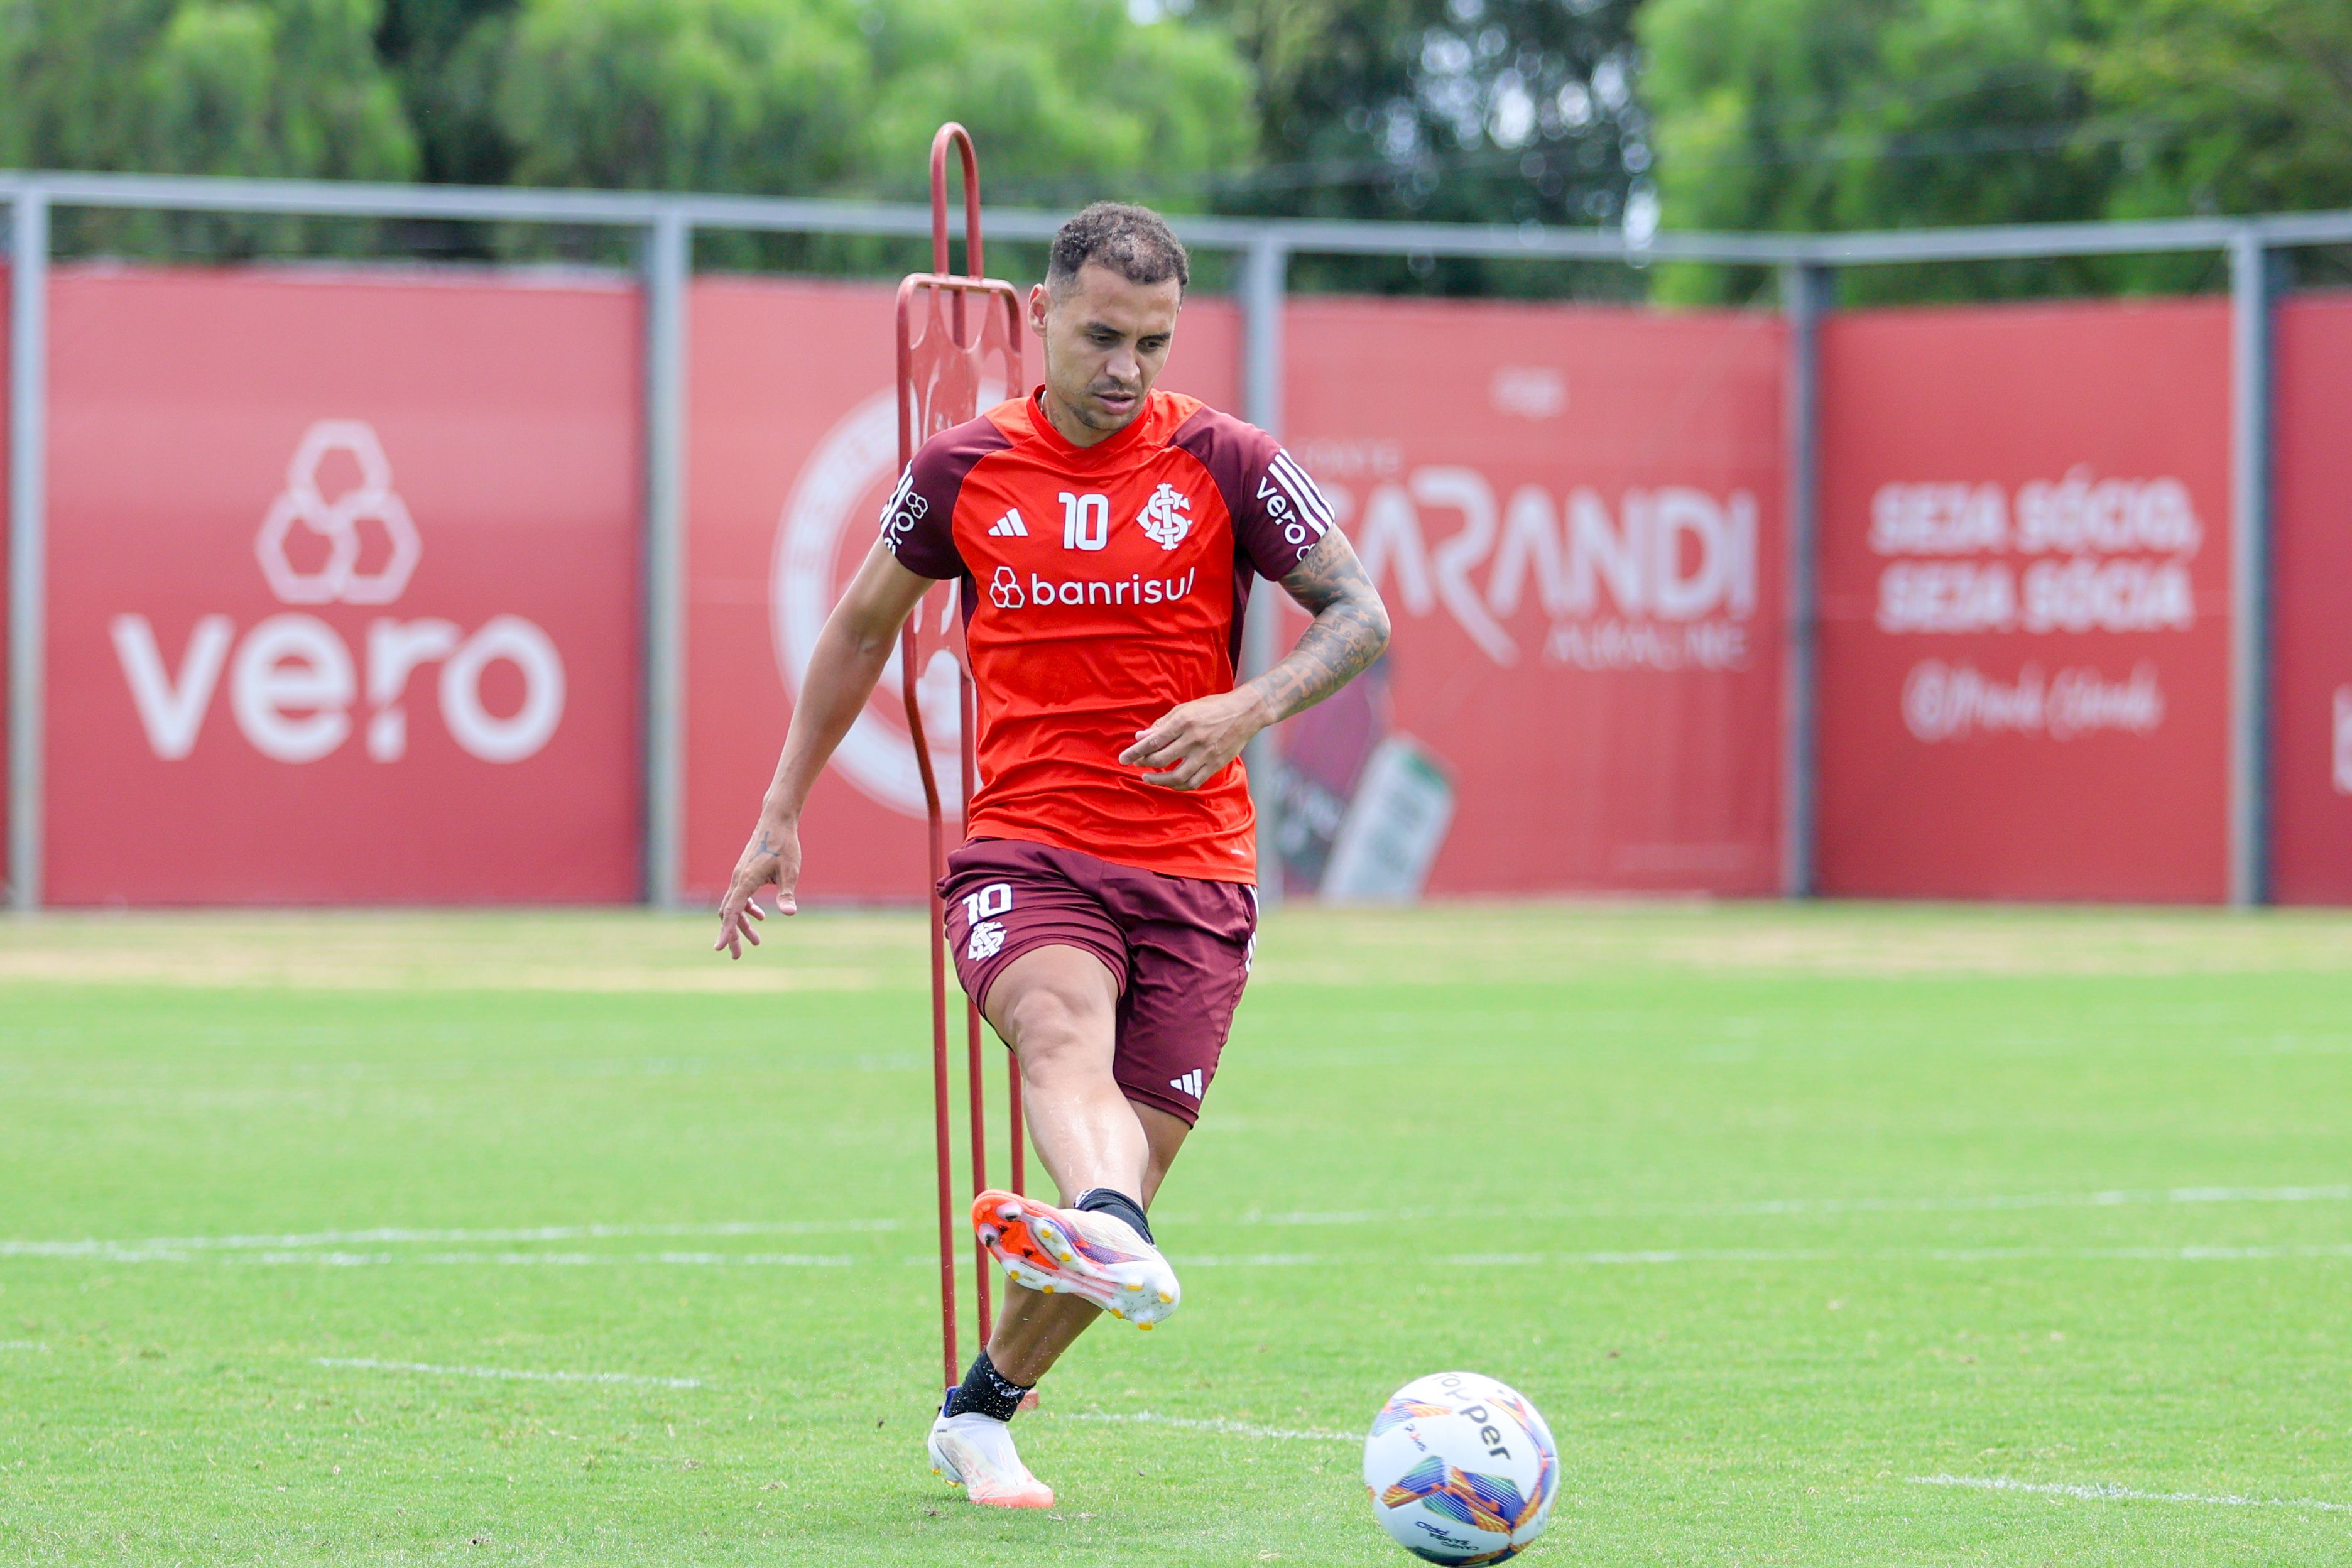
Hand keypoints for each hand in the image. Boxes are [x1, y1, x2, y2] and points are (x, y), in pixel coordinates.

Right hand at [715, 817, 799, 958]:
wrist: (776, 821)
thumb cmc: (785, 845)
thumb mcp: (790, 871)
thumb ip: (787, 893)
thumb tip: (789, 914)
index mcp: (746, 880)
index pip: (732, 911)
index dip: (726, 931)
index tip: (718, 948)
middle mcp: (738, 879)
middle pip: (729, 913)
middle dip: (732, 935)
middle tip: (737, 956)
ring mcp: (739, 876)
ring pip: (734, 906)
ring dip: (742, 924)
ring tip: (756, 941)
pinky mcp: (744, 873)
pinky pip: (739, 896)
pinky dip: (746, 909)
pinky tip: (761, 917)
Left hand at [1118, 689, 1271, 790]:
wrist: (1245, 712)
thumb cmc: (1212, 708)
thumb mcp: (1185, 709)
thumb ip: (1162, 724)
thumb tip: (1140, 737)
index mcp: (1184, 721)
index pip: (1153, 741)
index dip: (1135, 752)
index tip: (1123, 758)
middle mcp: (1194, 738)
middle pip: (1161, 759)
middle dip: (1144, 764)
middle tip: (1136, 764)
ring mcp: (1206, 754)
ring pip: (1176, 776)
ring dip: (1158, 779)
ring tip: (1148, 777)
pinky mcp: (1216, 764)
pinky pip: (1193, 782)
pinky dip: (1178, 785)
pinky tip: (1170, 782)